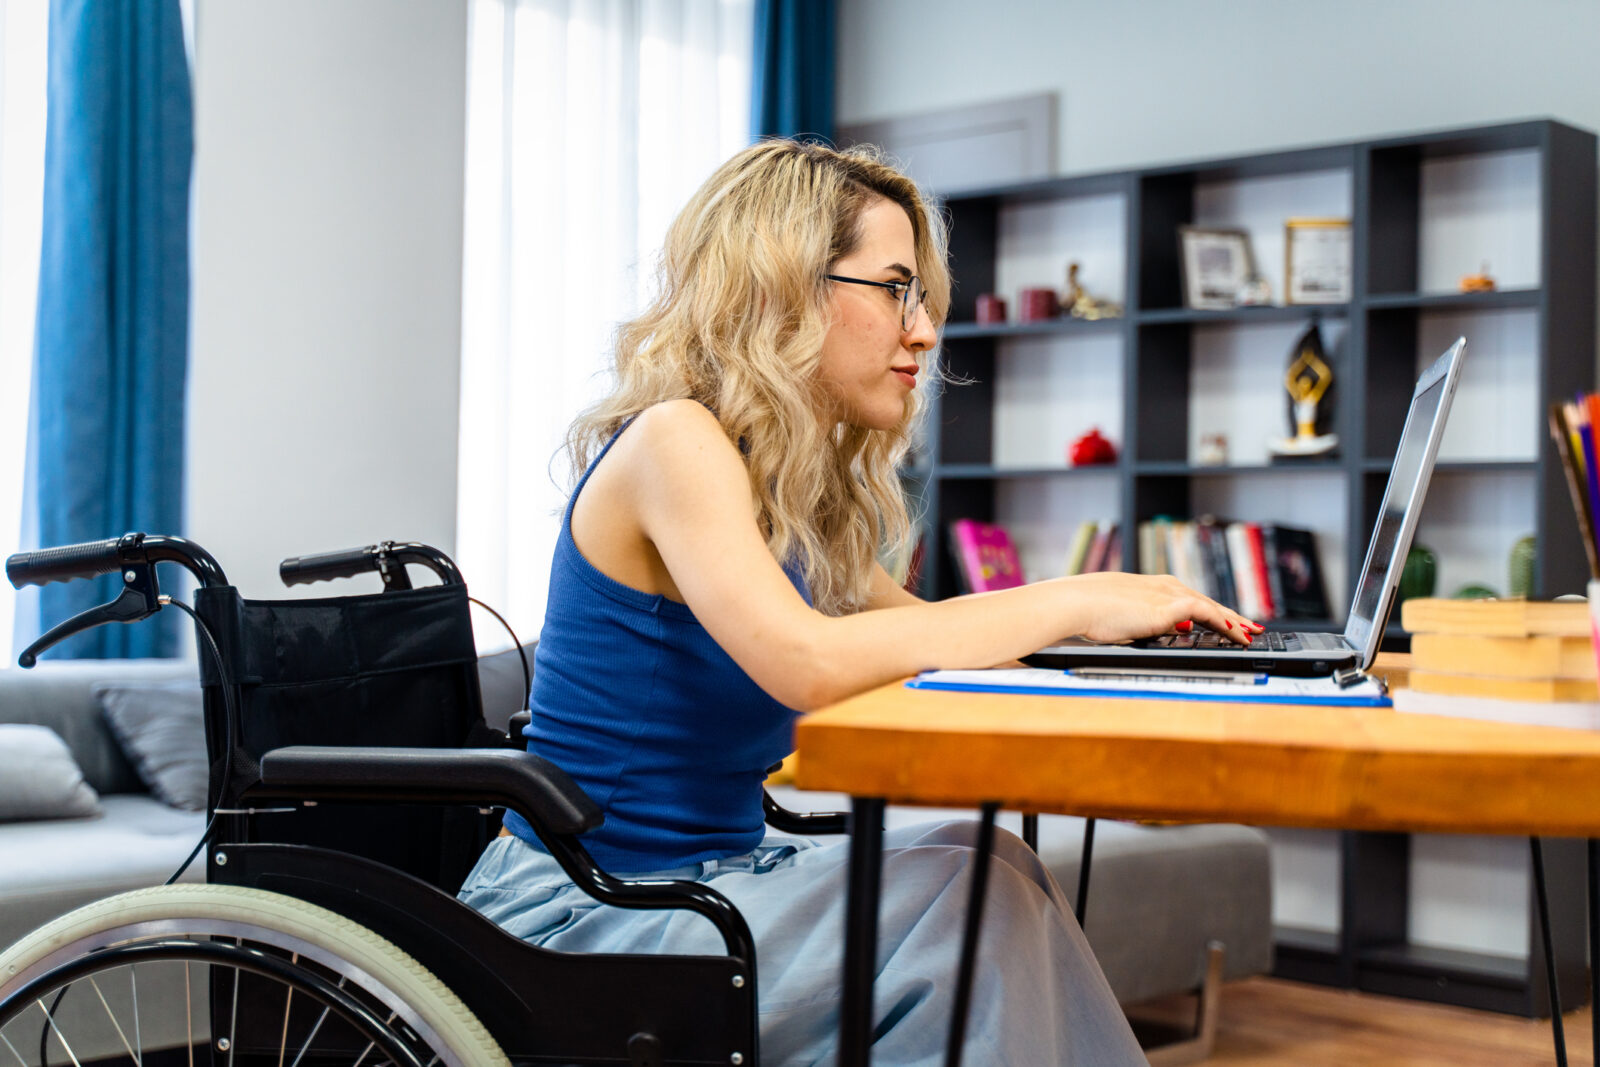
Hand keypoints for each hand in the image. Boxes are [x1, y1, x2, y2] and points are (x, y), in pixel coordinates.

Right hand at [1058, 572, 1260, 644]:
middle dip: (1228, 615)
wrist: (1075, 602)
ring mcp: (1166, 595)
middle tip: (1248, 627)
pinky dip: (1224, 622)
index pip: (1188, 598)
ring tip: (1249, 633)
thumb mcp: (1116, 614)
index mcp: (1149, 587)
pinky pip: (1206, 612)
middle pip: (1205, 601)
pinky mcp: (1167, 607)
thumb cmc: (1084, 609)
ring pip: (1211, 606)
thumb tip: (1149, 629)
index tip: (1223, 619)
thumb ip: (1136, 620)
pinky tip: (1235, 633)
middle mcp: (1162, 587)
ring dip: (1232, 620)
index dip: (1208, 610)